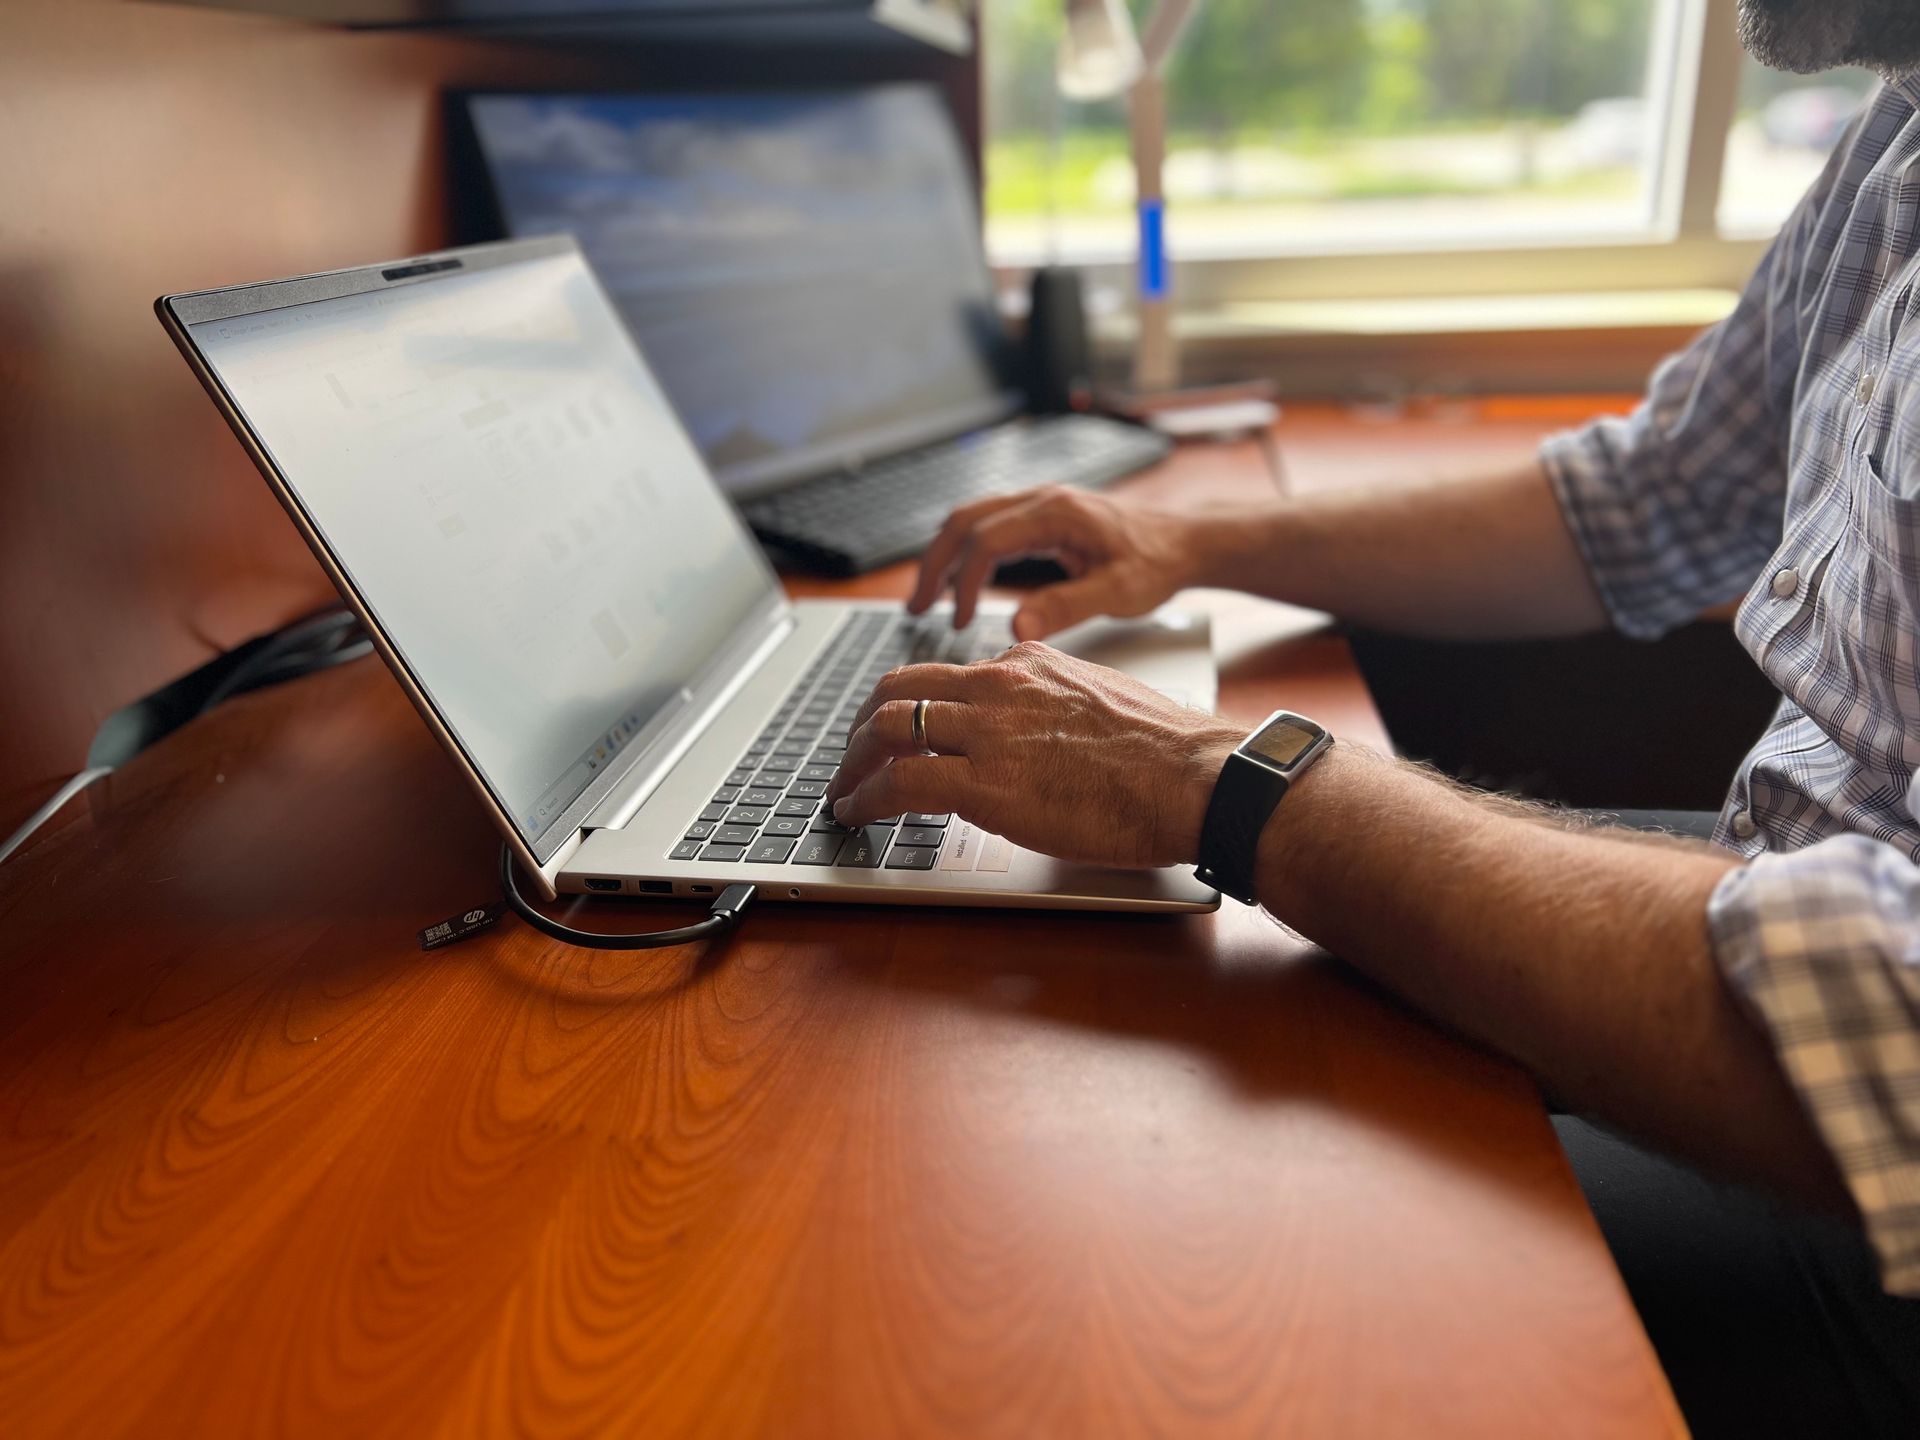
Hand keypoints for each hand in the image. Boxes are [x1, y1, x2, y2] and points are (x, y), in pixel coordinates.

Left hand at [823, 642, 1246, 869]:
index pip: (948, 675)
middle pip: (899, 690)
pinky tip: (857, 814)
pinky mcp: (985, 783)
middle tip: (855, 757)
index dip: (911, 705)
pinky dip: (866, 798)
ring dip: (854, 764)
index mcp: (1029, 665)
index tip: (901, 732)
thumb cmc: (1166, 756)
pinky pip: (900, 783)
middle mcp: (999, 686)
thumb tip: (1042, 741)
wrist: (1193, 778)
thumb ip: (1056, 709)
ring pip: (887, 730)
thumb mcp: (1102, 703)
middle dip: (865, 726)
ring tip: (845, 791)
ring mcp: (988, 732)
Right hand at [907, 487, 1205, 640]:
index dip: (963, 582)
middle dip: (935, 564)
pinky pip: (989, 525)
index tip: (958, 622)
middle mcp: (1041, 499)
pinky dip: (965, 552)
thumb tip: (1015, 629)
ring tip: (928, 600)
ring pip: (971, 519)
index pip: (986, 540)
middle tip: (917, 608)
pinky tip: (961, 583)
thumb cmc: (1157, 564)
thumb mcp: (1119, 593)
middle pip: (964, 520)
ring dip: (944, 556)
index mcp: (1056, 512)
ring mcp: (1039, 504)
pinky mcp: (1042, 516)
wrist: (1185, 541)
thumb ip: (1067, 608)